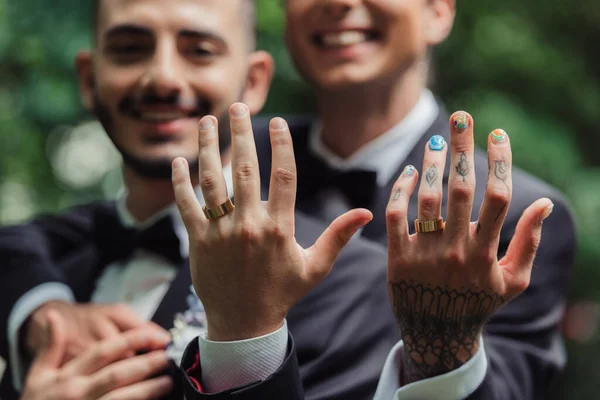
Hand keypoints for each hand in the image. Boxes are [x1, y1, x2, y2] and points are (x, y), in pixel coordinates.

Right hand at [21, 310, 172, 399]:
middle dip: (145, 365)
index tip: (154, 337)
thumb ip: (52, 345)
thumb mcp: (39, 373)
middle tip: (166, 357)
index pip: (103, 352)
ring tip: (167, 381)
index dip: (132, 342)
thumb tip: (54, 316)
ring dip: (147, 390)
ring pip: (121, 398)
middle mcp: (77, 393)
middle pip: (116, 375)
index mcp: (68, 376)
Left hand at [171, 103, 371, 340]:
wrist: (244, 325)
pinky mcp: (198, 242)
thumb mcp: (315, 267)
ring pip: (212, 181)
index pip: (283, 175)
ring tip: (206, 121)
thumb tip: (367, 212)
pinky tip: (179, 160)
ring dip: (208, 147)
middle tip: (238, 106)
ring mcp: (220, 233)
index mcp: (279, 228)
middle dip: (241, 133)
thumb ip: (338, 237)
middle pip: (245, 168)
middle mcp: (249, 226)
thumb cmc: (282, 293)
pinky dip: (180, 182)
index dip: (280, 144)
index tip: (275, 121)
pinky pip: (187, 206)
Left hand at [385, 112, 553, 383]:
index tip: (499, 134)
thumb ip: (529, 242)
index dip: (500, 162)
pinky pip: (397, 216)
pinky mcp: (397, 258)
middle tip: (461, 117)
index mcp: (487, 254)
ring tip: (437, 140)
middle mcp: (456, 252)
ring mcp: (425, 255)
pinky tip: (411, 172)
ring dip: (432, 164)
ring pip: (428, 199)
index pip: (499, 198)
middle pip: (460, 189)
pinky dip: (402, 190)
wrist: (436, 333)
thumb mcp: (513, 280)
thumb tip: (545, 203)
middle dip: (462, 149)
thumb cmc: (478, 302)